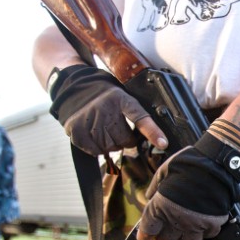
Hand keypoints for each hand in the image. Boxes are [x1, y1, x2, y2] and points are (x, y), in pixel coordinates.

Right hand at [48, 65, 166, 155]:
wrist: (75, 88)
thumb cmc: (105, 97)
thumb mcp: (122, 96)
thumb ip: (135, 114)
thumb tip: (153, 139)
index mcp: (121, 99)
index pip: (140, 118)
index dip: (153, 132)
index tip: (163, 143)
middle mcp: (105, 109)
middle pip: (125, 139)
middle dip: (126, 140)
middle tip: (119, 130)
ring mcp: (90, 120)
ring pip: (111, 147)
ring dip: (111, 144)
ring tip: (105, 131)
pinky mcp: (77, 131)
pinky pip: (95, 151)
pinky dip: (98, 148)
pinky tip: (95, 136)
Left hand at [137, 145, 234, 239]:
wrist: (215, 165)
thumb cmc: (187, 164)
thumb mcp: (164, 170)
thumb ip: (155, 186)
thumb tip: (150, 195)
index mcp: (161, 206)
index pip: (148, 229)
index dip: (145, 236)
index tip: (145, 239)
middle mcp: (176, 219)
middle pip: (168, 237)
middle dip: (165, 237)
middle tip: (167, 235)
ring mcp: (196, 224)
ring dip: (188, 235)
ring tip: (189, 227)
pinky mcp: (213, 224)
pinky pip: (208, 234)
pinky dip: (206, 230)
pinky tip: (206, 222)